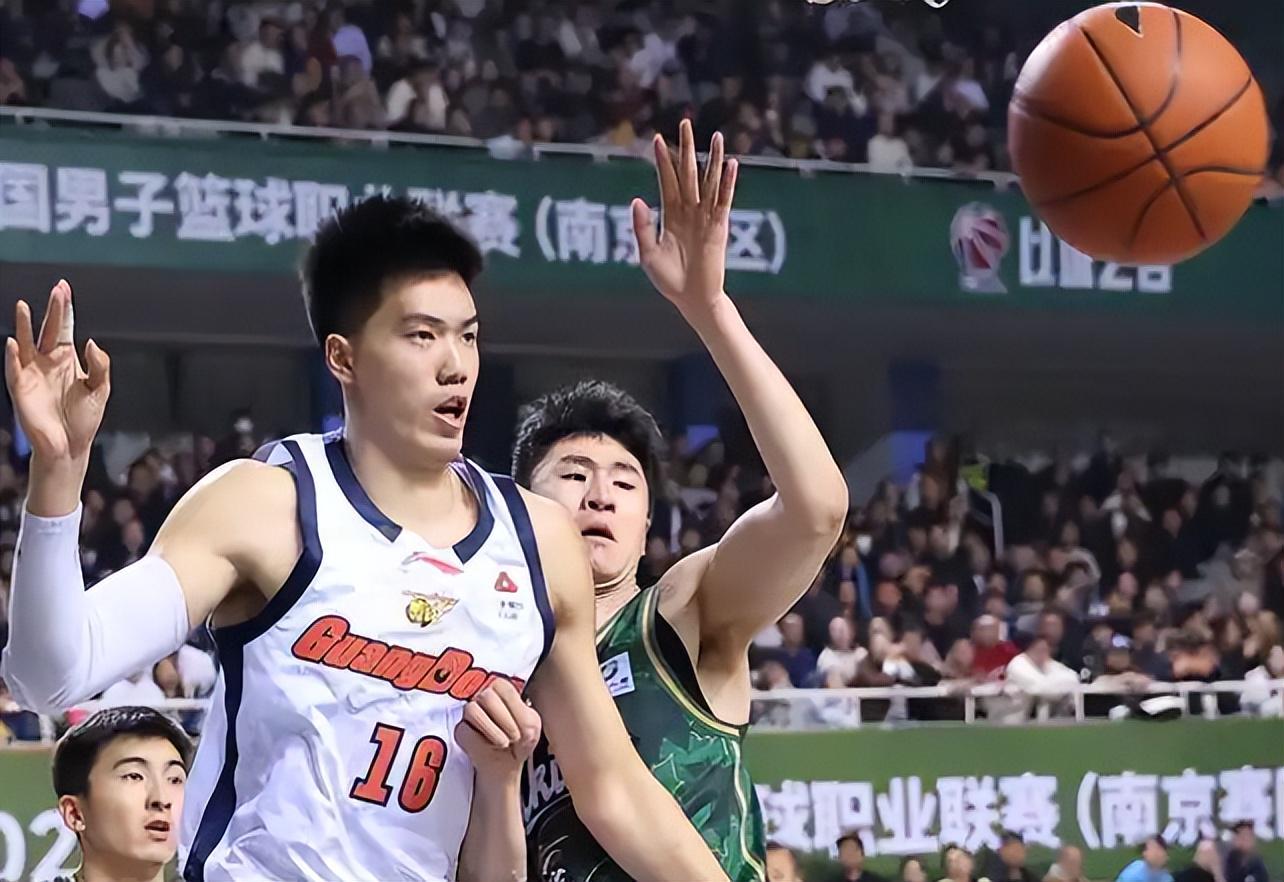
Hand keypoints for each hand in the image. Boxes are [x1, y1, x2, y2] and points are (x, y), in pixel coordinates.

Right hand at [4, 281, 109, 462]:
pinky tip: (13, 342)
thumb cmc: (84, 419)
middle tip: (56, 289)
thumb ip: (100, 366)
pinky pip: (14, 369)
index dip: (65, 309)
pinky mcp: (21, 388)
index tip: (64, 288)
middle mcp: (47, 362)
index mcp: (67, 359)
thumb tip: (91, 342)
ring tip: (23, 306)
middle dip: (52, 310)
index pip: (64, 328)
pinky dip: (13, 356)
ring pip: (26, 344)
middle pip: (48, 330)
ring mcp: (32, 373)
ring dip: (23, 325)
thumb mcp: (100, 390)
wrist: (71, 446)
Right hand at [454, 679, 541, 780]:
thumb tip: (514, 719)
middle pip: (487, 696)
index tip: (524, 726)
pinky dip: (480, 743)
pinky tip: (490, 748)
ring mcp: (469, 711)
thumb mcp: (531, 726)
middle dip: (505, 720)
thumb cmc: (519, 739)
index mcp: (502, 689)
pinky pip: (464, 731)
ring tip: (504, 743)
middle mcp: (483, 696)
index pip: (503, 687)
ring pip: (472, 710)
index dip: (515, 708)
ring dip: (492, 730)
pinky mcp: (460, 730)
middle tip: (515, 737)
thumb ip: (525, 717)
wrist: (507, 762)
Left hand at [632, 119, 737, 316]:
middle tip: (685, 122)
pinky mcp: (719, 227)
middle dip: (687, 148)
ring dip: (713, 159)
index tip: (657, 139)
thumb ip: (642, 227)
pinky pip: (723, 201)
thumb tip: (637, 200)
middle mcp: (688, 211)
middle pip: (688, 173)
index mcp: (669, 215)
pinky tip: (731, 165)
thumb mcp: (647, 254)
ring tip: (717, 136)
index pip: (667, 180)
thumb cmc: (668, 280)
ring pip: (709, 182)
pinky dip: (727, 183)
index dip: (663, 160)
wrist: (691, 299)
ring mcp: (705, 217)